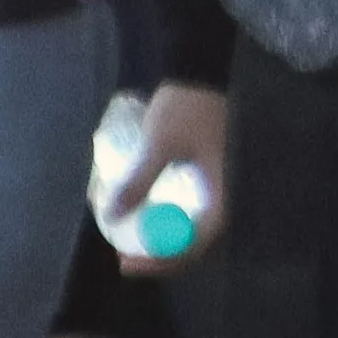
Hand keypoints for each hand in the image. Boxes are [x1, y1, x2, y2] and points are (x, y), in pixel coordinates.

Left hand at [132, 78, 233, 269]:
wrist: (201, 75)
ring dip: (168, 245)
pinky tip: (148, 221)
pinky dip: (170, 225)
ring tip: (135, 248)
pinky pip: (192, 214)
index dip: (163, 259)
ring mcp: (218, 188)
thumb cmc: (186, 109)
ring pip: (196, 232)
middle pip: (199, 244)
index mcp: (222, 192)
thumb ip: (138, 180)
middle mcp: (226, 196)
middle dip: (163, 259)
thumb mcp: (158, 144)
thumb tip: (111, 214)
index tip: (129, 262)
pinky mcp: (208, 180)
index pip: (197, 242)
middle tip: (127, 262)